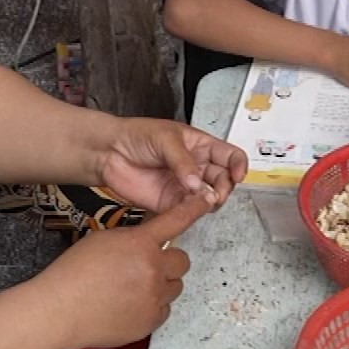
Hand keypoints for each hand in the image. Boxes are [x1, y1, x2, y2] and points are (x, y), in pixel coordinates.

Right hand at [43, 193, 208, 348]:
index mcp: (140, 244)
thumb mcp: (103, 240)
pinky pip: (164, 310)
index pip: (176, 221)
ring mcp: (154, 297)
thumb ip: (132, 239)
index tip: (205, 202)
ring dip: (160, 286)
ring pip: (174, 287)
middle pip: (182, 261)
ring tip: (131, 290)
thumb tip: (146, 242)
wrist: (61, 310)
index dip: (193, 210)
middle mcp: (153, 269)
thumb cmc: (73, 275)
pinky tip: (128, 306)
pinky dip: (152, 307)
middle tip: (145, 268)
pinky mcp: (151, 320)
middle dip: (167, 263)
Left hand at [96, 118, 246, 212]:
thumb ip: (183, 161)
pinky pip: (188, 211)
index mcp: (201, 146)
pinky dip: (192, 212)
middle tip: (215, 192)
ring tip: (201, 199)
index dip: (238, 166)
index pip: (230, 156)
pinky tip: (188, 208)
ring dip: (210, 201)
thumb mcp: (165, 139)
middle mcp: (197, 167)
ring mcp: (185, 186)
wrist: (110, 152)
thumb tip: (197, 183)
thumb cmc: (137, 136)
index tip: (237, 176)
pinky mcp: (171, 202)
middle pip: (224, 180)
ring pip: (209, 198)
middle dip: (224, 188)